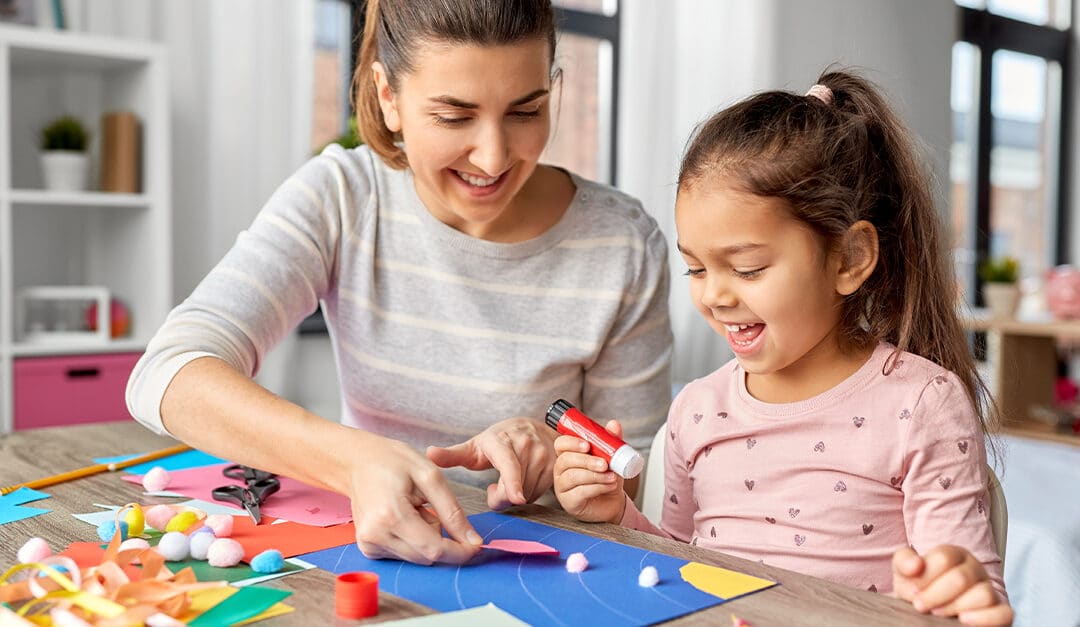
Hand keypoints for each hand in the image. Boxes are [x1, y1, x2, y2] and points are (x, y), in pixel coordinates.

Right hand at [348, 435, 482, 564]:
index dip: (459, 552)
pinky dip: (413, 539)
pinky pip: (404, 554)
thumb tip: (473, 541)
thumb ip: (453, 511)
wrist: (357, 461)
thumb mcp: (430, 476)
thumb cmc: (392, 461)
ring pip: (417, 557)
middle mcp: (375, 536)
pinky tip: (404, 517)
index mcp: (391, 516)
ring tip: (414, 508)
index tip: (476, 545)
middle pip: (427, 557)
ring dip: (426, 538)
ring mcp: (369, 544)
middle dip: (441, 538)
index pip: (433, 550)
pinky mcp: (368, 548)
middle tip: (431, 507)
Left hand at [426, 417, 556, 510]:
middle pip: (514, 488)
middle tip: (494, 488)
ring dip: (515, 495)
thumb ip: (453, 455)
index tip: (516, 498)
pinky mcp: (555, 465)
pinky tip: (524, 481)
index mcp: (502, 440)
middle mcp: (526, 445)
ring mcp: (544, 455)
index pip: (509, 464)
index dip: (512, 482)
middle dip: (501, 496)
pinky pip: (540, 492)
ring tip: (510, 480)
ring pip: (527, 493)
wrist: (533, 428)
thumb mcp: (475, 447)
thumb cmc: (499, 441)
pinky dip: (529, 492)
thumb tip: (429, 453)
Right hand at [553, 419, 626, 523]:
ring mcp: (562, 487)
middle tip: (604, 463)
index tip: (587, 444)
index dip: (572, 443)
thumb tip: (614, 424)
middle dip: (587, 460)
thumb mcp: (612, 457)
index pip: (561, 444)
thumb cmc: (607, 478)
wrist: (613, 502)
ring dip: (595, 475)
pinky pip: (579, 492)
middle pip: (565, 460)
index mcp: (568, 454)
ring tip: (611, 476)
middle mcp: (561, 470)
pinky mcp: (569, 502)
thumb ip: (611, 441)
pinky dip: (597, 488)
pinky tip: (609, 485)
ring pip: (572, 476)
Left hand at [892, 545, 1012, 625]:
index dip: (925, 576)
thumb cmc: (919, 588)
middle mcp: (975, 569)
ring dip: (955, 607)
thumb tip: (915, 565)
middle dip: (935, 595)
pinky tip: (963, 621)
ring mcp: (990, 589)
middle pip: (961, 578)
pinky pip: (1004, 614)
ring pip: (983, 595)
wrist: (929, 610)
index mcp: (954, 554)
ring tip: (937, 614)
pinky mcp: (1000, 611)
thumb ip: (904, 562)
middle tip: (920, 606)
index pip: (944, 558)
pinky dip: (985, 619)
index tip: (912, 590)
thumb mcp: (905, 573)